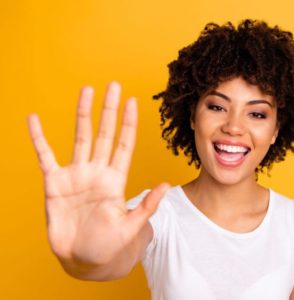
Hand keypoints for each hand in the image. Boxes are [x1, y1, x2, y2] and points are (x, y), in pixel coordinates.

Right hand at [27, 82, 168, 266]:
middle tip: (113, 85)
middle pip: (104, 134)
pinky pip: (45, 156)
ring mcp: (76, 175)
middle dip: (109, 110)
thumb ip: (146, 206)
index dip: (129, 123)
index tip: (134, 101)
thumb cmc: (109, 246)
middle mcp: (97, 172)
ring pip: (80, 138)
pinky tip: (34, 120)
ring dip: (82, 114)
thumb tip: (166, 185)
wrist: (83, 259)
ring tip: (86, 90)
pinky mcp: (54, 183)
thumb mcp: (131, 227)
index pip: (124, 145)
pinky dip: (38, 139)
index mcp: (115, 180)